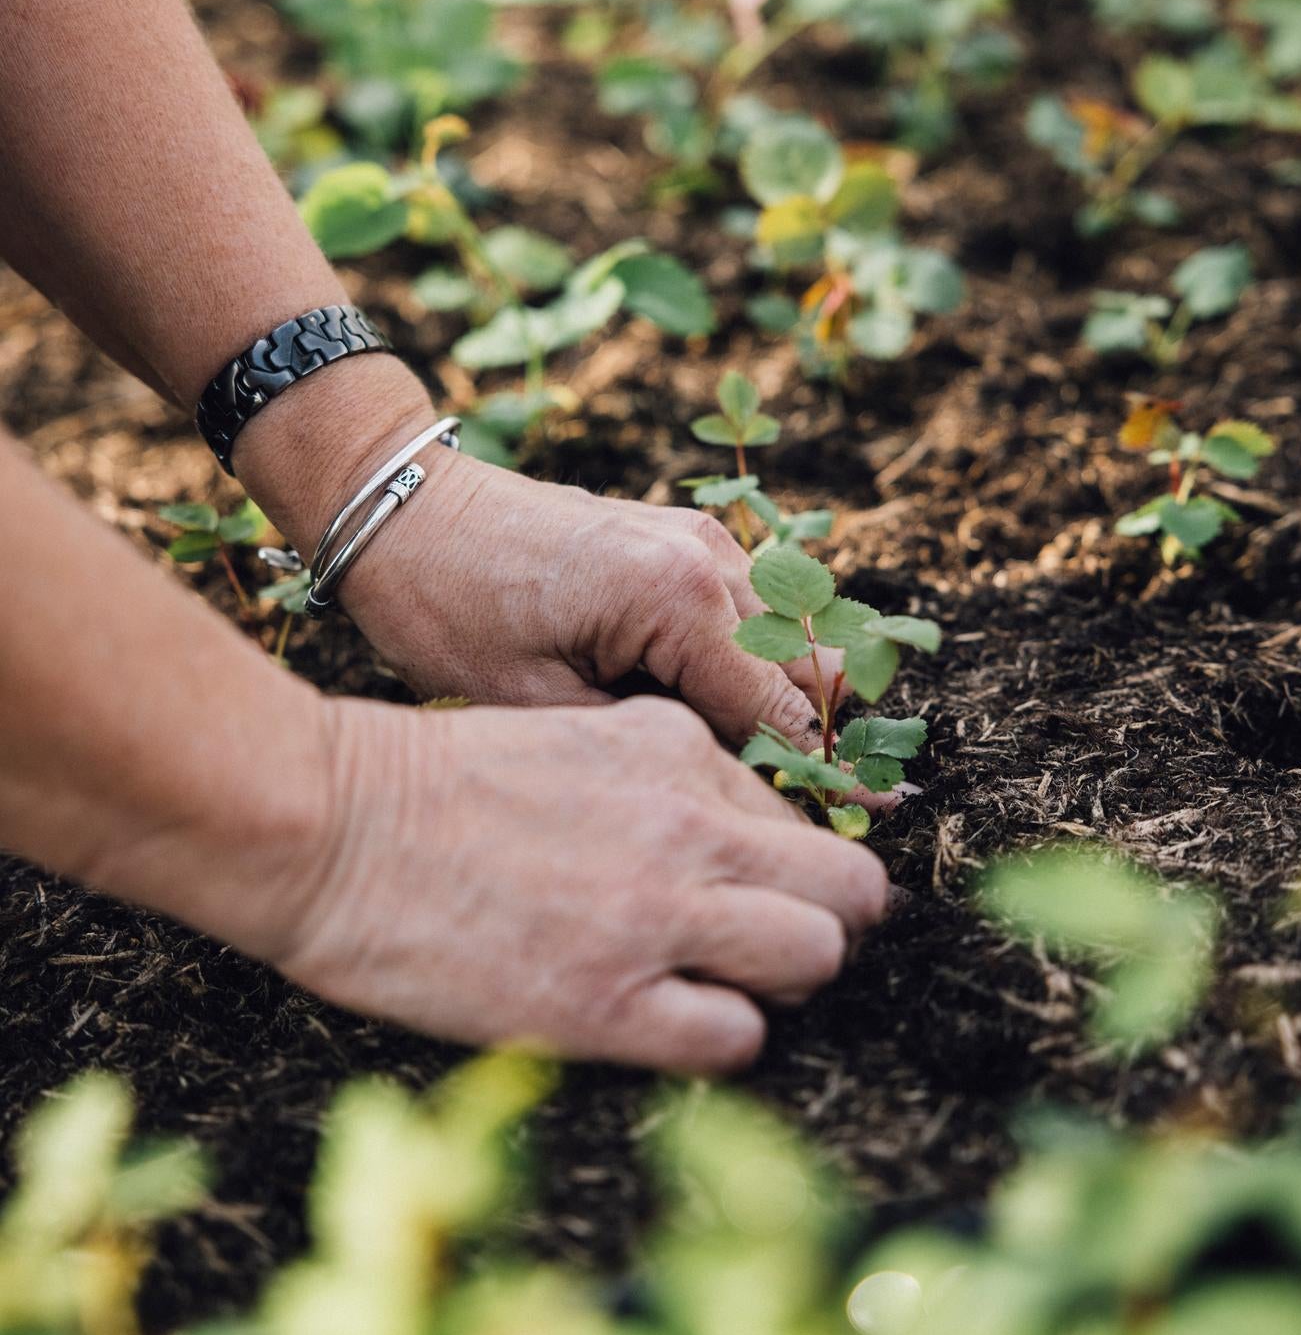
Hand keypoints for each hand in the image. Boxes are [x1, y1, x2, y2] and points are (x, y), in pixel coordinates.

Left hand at [235, 362, 858, 758]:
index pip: (783, 712)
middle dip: (815, 740)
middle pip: (807, 669)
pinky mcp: (677, 538)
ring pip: (785, 637)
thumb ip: (642, 747)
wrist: (399, 508)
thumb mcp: (537, 704)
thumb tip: (724, 791)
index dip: (821, 777)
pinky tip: (709, 718)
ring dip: (781, 701)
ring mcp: (698, 539)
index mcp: (680, 600)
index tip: (867, 827)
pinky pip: (745, 611)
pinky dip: (747, 665)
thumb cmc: (447, 610)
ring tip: (758, 777)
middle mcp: (708, 559)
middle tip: (812, 813)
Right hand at [279, 694, 888, 1070]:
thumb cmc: (427, 786)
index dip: (787, 871)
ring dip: (780, 983)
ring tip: (715, 989)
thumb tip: (728, 850)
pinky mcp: (609, 1002)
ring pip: (816, 959)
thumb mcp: (571, 741)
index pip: (803, 821)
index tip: (752, 897)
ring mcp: (656, 914)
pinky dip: (719, 1039)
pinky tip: (660, 1024)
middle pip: (847, 890)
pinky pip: (738, 1038)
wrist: (328, 824)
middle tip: (767, 951)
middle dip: (825, 925)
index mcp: (676, 747)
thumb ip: (660, 782)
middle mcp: (689, 824)